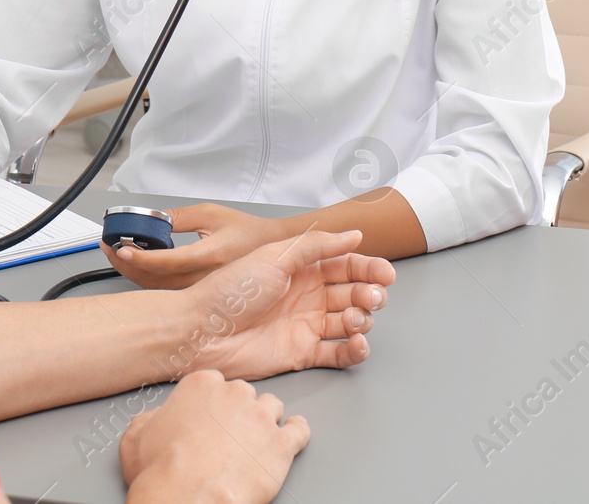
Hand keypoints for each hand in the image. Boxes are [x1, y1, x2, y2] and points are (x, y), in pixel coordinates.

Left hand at [102, 203, 287, 288]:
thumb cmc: (246, 230)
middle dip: (126, 265)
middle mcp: (205, 278)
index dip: (140, 258)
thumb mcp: (211, 213)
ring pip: (158, 288)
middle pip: (156, 280)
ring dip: (134, 272)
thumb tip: (151, 220)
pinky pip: (166, 289)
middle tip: (108, 247)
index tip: (120, 248)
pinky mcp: (198, 293)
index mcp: (210, 256)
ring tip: (117, 253)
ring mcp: (201, 289)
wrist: (270, 249)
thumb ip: (179, 217)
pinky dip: (147, 278)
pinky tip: (136, 265)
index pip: (167, 262)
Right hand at [121, 370, 308, 503]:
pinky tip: (293, 436)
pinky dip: (297, 433)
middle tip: (231, 435)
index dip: (214, 403)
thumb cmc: (161, 472)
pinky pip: (299, 431)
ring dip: (266, 422)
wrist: (185, 499)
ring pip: (272, 408)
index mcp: (201, 385)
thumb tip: (157, 418)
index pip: (216, 383)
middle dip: (239, 413)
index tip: (213, 415)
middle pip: (245, 394)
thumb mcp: (137, 436)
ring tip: (259, 440)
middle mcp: (234, 394)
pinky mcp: (281, 445)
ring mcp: (261, 418)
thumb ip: (151, 418)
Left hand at [168, 228, 393, 383]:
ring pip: (349, 322)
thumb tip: (353, 235)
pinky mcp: (302, 353)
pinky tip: (358, 343)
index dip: (369, 268)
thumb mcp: (275, 256)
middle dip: (369, 294)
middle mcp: (307, 295)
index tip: (387, 273)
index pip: (345, 265)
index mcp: (301, 268)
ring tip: (354, 320)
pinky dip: (354, 350)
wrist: (201, 331)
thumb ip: (316, 246)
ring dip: (362, 320)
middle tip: (371, 298)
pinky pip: (338, 353)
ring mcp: (306, 325)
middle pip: (352, 292)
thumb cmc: (231, 290)